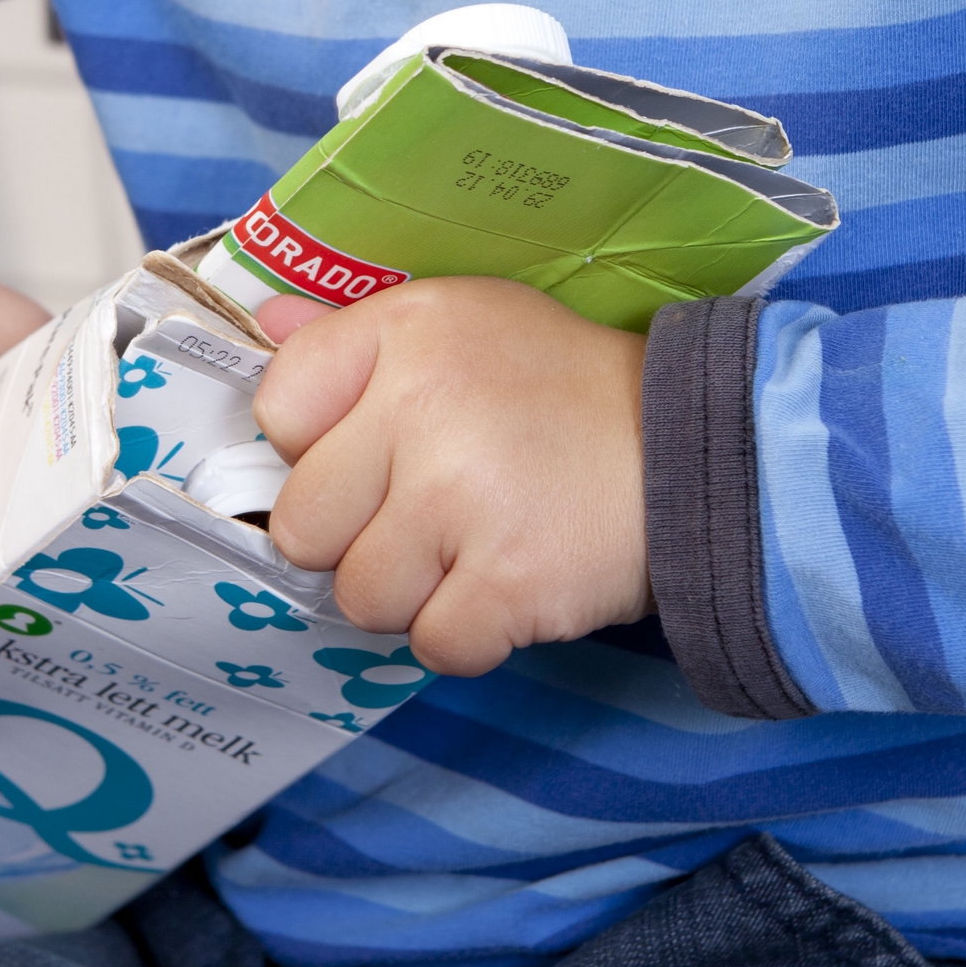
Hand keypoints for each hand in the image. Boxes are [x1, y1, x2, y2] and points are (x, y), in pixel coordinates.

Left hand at [253, 279, 650, 678]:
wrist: (700, 450)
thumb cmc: (564, 391)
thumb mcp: (466, 324)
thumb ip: (354, 333)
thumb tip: (265, 320)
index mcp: (406, 334)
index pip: (281, 409)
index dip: (316, 451)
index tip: (370, 455)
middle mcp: (423, 408)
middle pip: (305, 526)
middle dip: (359, 538)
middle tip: (428, 517)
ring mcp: (462, 500)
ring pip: (361, 597)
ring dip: (413, 593)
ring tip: (474, 549)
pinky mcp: (506, 583)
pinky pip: (432, 645)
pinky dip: (469, 635)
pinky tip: (507, 588)